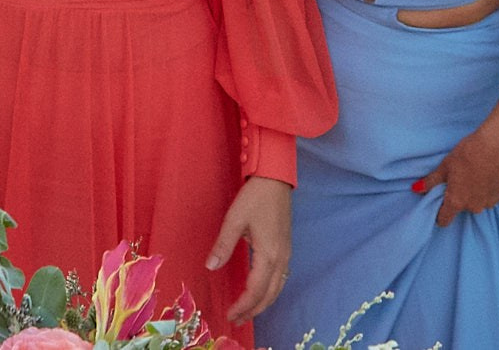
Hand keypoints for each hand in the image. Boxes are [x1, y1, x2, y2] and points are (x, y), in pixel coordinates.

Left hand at [207, 176, 290, 324]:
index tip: (229, 314)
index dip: (243, 305)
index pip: (256, 290)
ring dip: (263, 303)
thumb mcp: (235, 220)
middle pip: (269, 295)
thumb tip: (211, 266)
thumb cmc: (255, 197)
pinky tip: (261, 292)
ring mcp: (286, 254)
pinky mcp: (286, 249)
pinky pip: (281, 279)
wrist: (275, 179)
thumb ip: (223, 245)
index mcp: (269, 254)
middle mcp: (281, 259)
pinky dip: (270, 291)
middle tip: (236, 319)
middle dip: (253, 310)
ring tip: (247, 312)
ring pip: (278, 289)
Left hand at [415, 122, 498, 226]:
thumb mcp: (445, 166)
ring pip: (479, 202)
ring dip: (476, 193)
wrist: (495, 145)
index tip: (441, 205)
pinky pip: (492, 196)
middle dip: (461, 197)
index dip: (440, 214)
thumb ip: (431, 181)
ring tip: (476, 174)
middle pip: (463, 207)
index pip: (444, 219)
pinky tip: (489, 174)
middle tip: (461, 178)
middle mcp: (474, 207)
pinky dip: (489, 188)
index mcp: (456, 201)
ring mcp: (490, 202)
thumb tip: (415, 189)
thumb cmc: (467, 154)